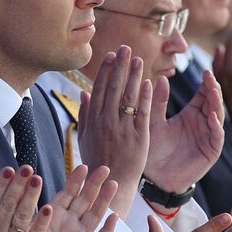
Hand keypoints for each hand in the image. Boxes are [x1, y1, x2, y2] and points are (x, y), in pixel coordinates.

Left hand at [24, 164, 119, 231]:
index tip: (82, 166)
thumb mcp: (26, 223)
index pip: (68, 193)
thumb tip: (27, 181)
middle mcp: (69, 224)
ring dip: (104, 201)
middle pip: (85, 200)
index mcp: (55, 215)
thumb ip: (29, 205)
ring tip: (113, 184)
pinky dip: (107, 230)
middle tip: (104, 168)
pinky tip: (114, 217)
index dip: (76, 180)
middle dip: (94, 184)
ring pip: (94, 216)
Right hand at [78, 46, 151, 214]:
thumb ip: (84, 114)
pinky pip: (142, 112)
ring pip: (128, 96)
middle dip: (120, 66)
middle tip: (125, 48)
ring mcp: (123, 128)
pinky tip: (148, 81)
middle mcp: (107, 121)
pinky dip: (145, 96)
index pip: (99, 88)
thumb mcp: (84, 138)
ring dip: (133, 75)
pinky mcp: (139, 136)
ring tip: (138, 58)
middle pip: (113, 87)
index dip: (105, 70)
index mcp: (93, 120)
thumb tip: (83, 92)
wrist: (111, 183)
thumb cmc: (97, 160)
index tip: (111, 55)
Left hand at [145, 71, 224, 196]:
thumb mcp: (154, 123)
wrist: (154, 178)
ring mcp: (208, 137)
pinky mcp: (211, 152)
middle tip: (210, 77)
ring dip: (217, 104)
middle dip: (214, 89)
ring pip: (218, 116)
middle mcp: (202, 123)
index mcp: (190, 114)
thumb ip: (157, 102)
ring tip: (213, 91)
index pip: (203, 94)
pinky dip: (215, 126)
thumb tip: (160, 78)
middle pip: (213, 102)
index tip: (206, 71)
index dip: (206, 83)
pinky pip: (217, 137)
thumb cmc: (153, 151)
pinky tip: (210, 116)